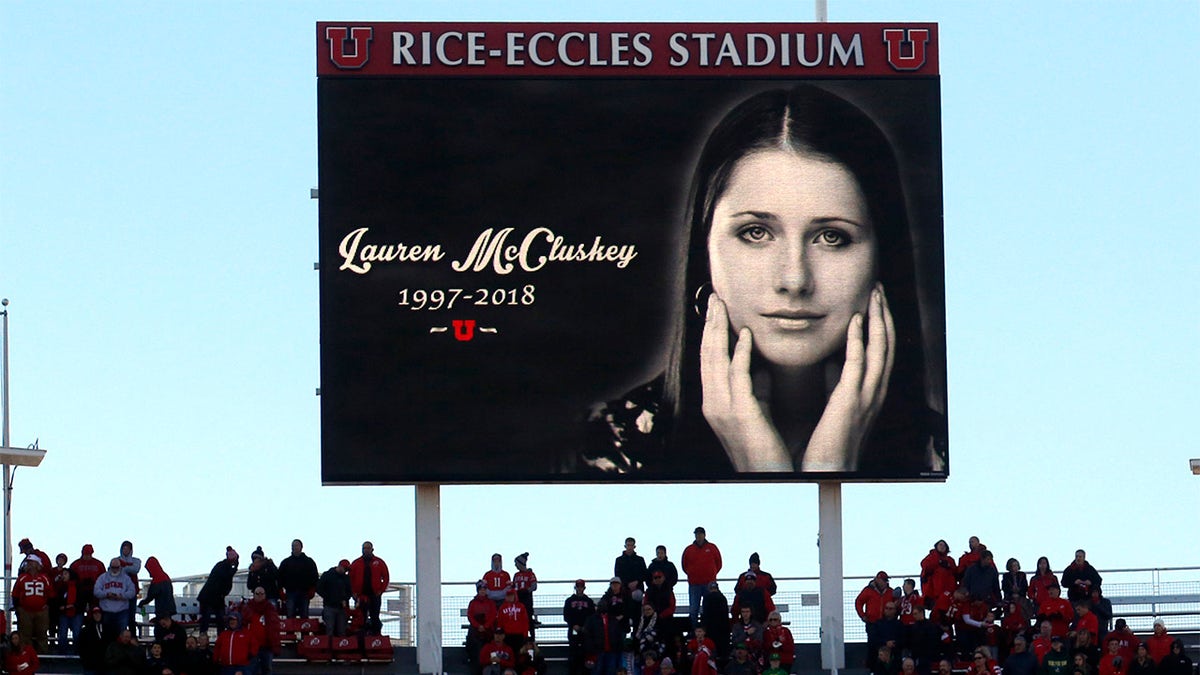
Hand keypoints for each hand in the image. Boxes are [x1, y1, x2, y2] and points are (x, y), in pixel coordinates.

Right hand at [700, 294, 792, 471]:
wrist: (768, 478)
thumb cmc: (765, 449)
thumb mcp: (756, 414)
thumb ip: (756, 392)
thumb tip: (760, 371)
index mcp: (716, 402)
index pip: (710, 359)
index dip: (712, 332)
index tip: (717, 309)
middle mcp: (714, 403)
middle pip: (707, 355)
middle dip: (710, 324)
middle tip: (715, 298)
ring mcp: (724, 409)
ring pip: (716, 361)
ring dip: (719, 331)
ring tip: (722, 307)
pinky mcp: (741, 414)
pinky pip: (737, 377)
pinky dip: (739, 353)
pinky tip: (744, 335)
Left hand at [800, 284, 893, 471]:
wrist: (828, 469)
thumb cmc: (829, 439)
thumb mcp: (837, 404)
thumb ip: (837, 383)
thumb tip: (832, 363)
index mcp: (872, 390)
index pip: (882, 349)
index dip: (881, 322)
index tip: (875, 299)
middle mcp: (875, 391)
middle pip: (887, 343)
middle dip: (884, 313)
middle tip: (878, 287)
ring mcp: (866, 396)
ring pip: (878, 349)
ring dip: (877, 319)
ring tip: (874, 294)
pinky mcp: (850, 401)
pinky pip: (857, 364)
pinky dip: (858, 339)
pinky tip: (856, 320)